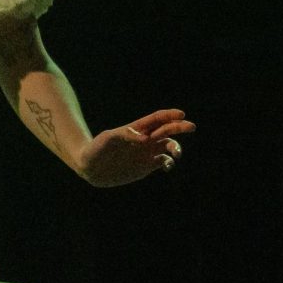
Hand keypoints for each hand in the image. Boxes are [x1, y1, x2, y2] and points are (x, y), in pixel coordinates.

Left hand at [78, 109, 194, 187]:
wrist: (90, 167)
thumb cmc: (97, 148)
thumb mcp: (108, 139)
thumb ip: (125, 135)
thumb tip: (144, 138)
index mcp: (136, 129)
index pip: (156, 119)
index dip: (169, 115)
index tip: (181, 114)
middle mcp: (144, 139)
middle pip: (166, 130)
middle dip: (179, 128)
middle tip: (191, 127)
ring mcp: (146, 152)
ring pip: (168, 146)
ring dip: (176, 147)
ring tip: (176, 153)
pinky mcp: (146, 166)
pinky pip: (163, 162)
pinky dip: (169, 163)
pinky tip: (167, 165)